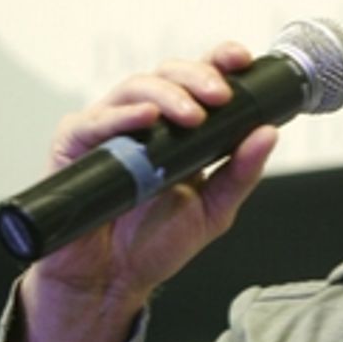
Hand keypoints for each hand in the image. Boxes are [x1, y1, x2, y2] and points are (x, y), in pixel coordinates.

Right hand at [14, 41, 277, 341]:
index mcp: (178, 128)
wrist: (111, 281)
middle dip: (198, 76)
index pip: (198, 79)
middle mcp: (142, 120)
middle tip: (221, 96)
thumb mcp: (214, 209)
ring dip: (168, 95)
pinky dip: (120, 116)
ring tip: (193, 114)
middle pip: (168, 74)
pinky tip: (145, 119)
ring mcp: (107, 130)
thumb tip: (269, 134)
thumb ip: (241, 173)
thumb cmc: (155, 243)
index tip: (242, 60)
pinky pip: (92, 121)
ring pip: (134, 88)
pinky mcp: (73, 147)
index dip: (218, 60)